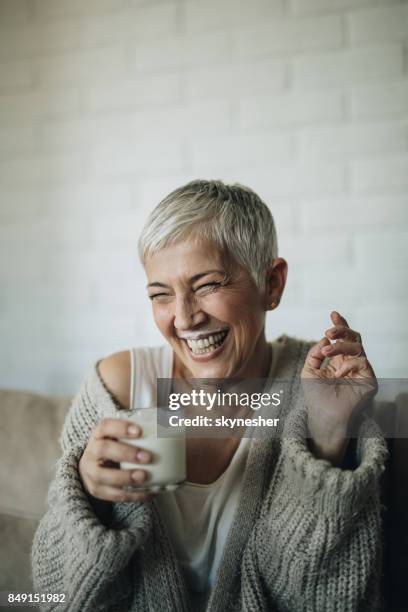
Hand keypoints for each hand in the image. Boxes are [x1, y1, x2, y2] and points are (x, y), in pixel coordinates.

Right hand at [78, 417, 153, 502]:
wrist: (97, 466)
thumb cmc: (118, 447)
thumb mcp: (124, 436)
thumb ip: (146, 429)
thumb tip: (176, 420)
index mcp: (99, 434)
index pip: (105, 426)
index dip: (120, 427)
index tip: (139, 431)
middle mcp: (91, 451)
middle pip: (102, 449)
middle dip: (125, 453)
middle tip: (148, 457)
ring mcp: (90, 472)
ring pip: (101, 476)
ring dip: (124, 477)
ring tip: (144, 477)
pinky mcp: (96, 490)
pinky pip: (111, 494)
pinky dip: (130, 494)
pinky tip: (146, 492)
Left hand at [301, 311, 376, 466]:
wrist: (323, 417)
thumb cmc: (316, 397)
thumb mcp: (309, 371)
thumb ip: (315, 353)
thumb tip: (326, 339)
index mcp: (338, 360)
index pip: (342, 338)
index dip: (340, 325)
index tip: (333, 314)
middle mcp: (351, 363)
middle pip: (354, 338)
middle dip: (341, 330)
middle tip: (328, 331)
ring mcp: (361, 371)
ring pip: (357, 347)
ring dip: (340, 346)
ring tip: (326, 353)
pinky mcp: (369, 380)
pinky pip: (362, 362)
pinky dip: (348, 365)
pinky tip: (337, 374)